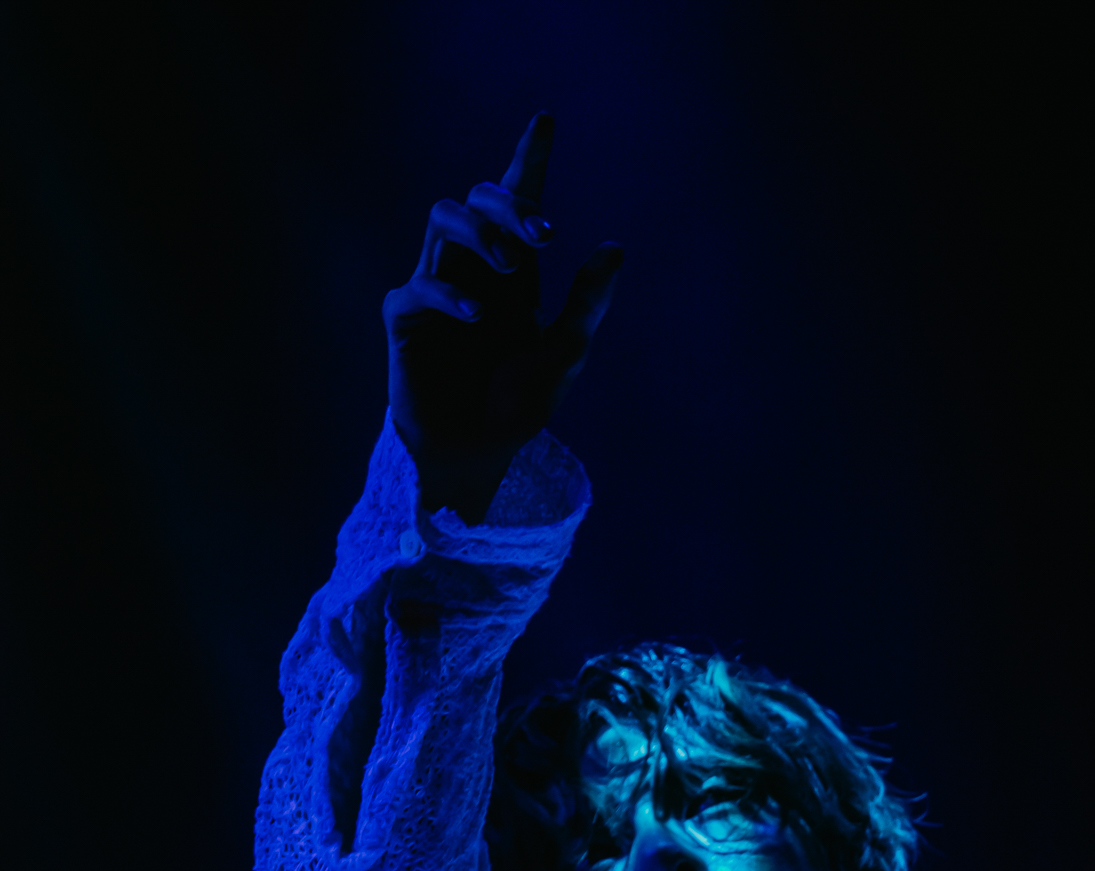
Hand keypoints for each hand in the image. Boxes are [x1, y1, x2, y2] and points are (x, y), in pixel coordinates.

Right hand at [382, 114, 621, 522]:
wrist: (477, 453)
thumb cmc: (516, 404)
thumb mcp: (566, 354)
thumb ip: (588, 304)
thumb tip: (614, 248)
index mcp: (512, 270)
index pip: (517, 202)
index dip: (528, 158)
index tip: (546, 119)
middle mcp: (473, 268)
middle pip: (479, 197)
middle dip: (512, 203)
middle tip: (544, 234)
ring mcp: (435, 289)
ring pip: (442, 218)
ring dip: (480, 231)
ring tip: (511, 265)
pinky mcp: (405, 320)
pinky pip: (418, 288)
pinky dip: (449, 296)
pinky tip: (477, 317)